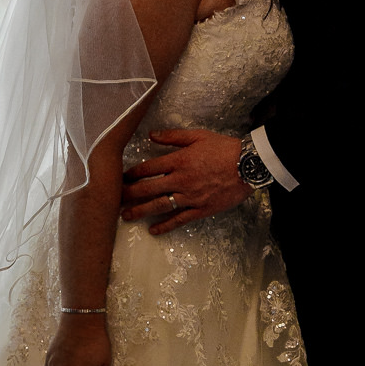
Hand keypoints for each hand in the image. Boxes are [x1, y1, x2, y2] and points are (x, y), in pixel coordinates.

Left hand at [120, 129, 247, 233]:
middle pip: (148, 189)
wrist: (249, 166)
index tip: (121, 177)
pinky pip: (179, 219)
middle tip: (115, 199)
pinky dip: (165, 226)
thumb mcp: (198, 136)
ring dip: (140, 211)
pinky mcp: (201, 209)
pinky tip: (153, 230)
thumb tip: (151, 134)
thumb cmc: (225, 148)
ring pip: (159, 206)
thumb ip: (173, 136)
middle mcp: (180, 180)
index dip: (132, 173)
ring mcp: (190, 197)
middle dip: (129, 194)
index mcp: (178, 161)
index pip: (148, 168)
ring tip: (126, 216)